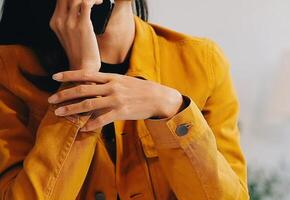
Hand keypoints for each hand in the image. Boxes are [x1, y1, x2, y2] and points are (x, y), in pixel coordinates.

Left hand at [48, 70, 184, 131]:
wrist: (158, 97)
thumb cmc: (140, 89)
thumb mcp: (124, 81)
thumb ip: (109, 82)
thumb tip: (93, 85)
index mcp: (111, 77)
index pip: (86, 74)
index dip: (69, 74)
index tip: (54, 76)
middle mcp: (112, 87)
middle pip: (83, 89)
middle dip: (64, 94)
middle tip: (51, 99)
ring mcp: (116, 100)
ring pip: (89, 104)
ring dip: (71, 109)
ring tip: (58, 113)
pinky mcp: (122, 112)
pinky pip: (103, 119)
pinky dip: (91, 124)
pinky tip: (82, 128)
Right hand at [50, 0, 101, 70]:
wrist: (83, 68)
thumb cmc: (80, 52)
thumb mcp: (70, 35)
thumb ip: (71, 22)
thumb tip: (81, 10)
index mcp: (55, 22)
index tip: (86, 1)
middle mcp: (60, 20)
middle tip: (92, 0)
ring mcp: (70, 23)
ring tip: (98, 1)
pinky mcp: (82, 26)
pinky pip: (86, 3)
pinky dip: (94, 0)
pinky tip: (100, 3)